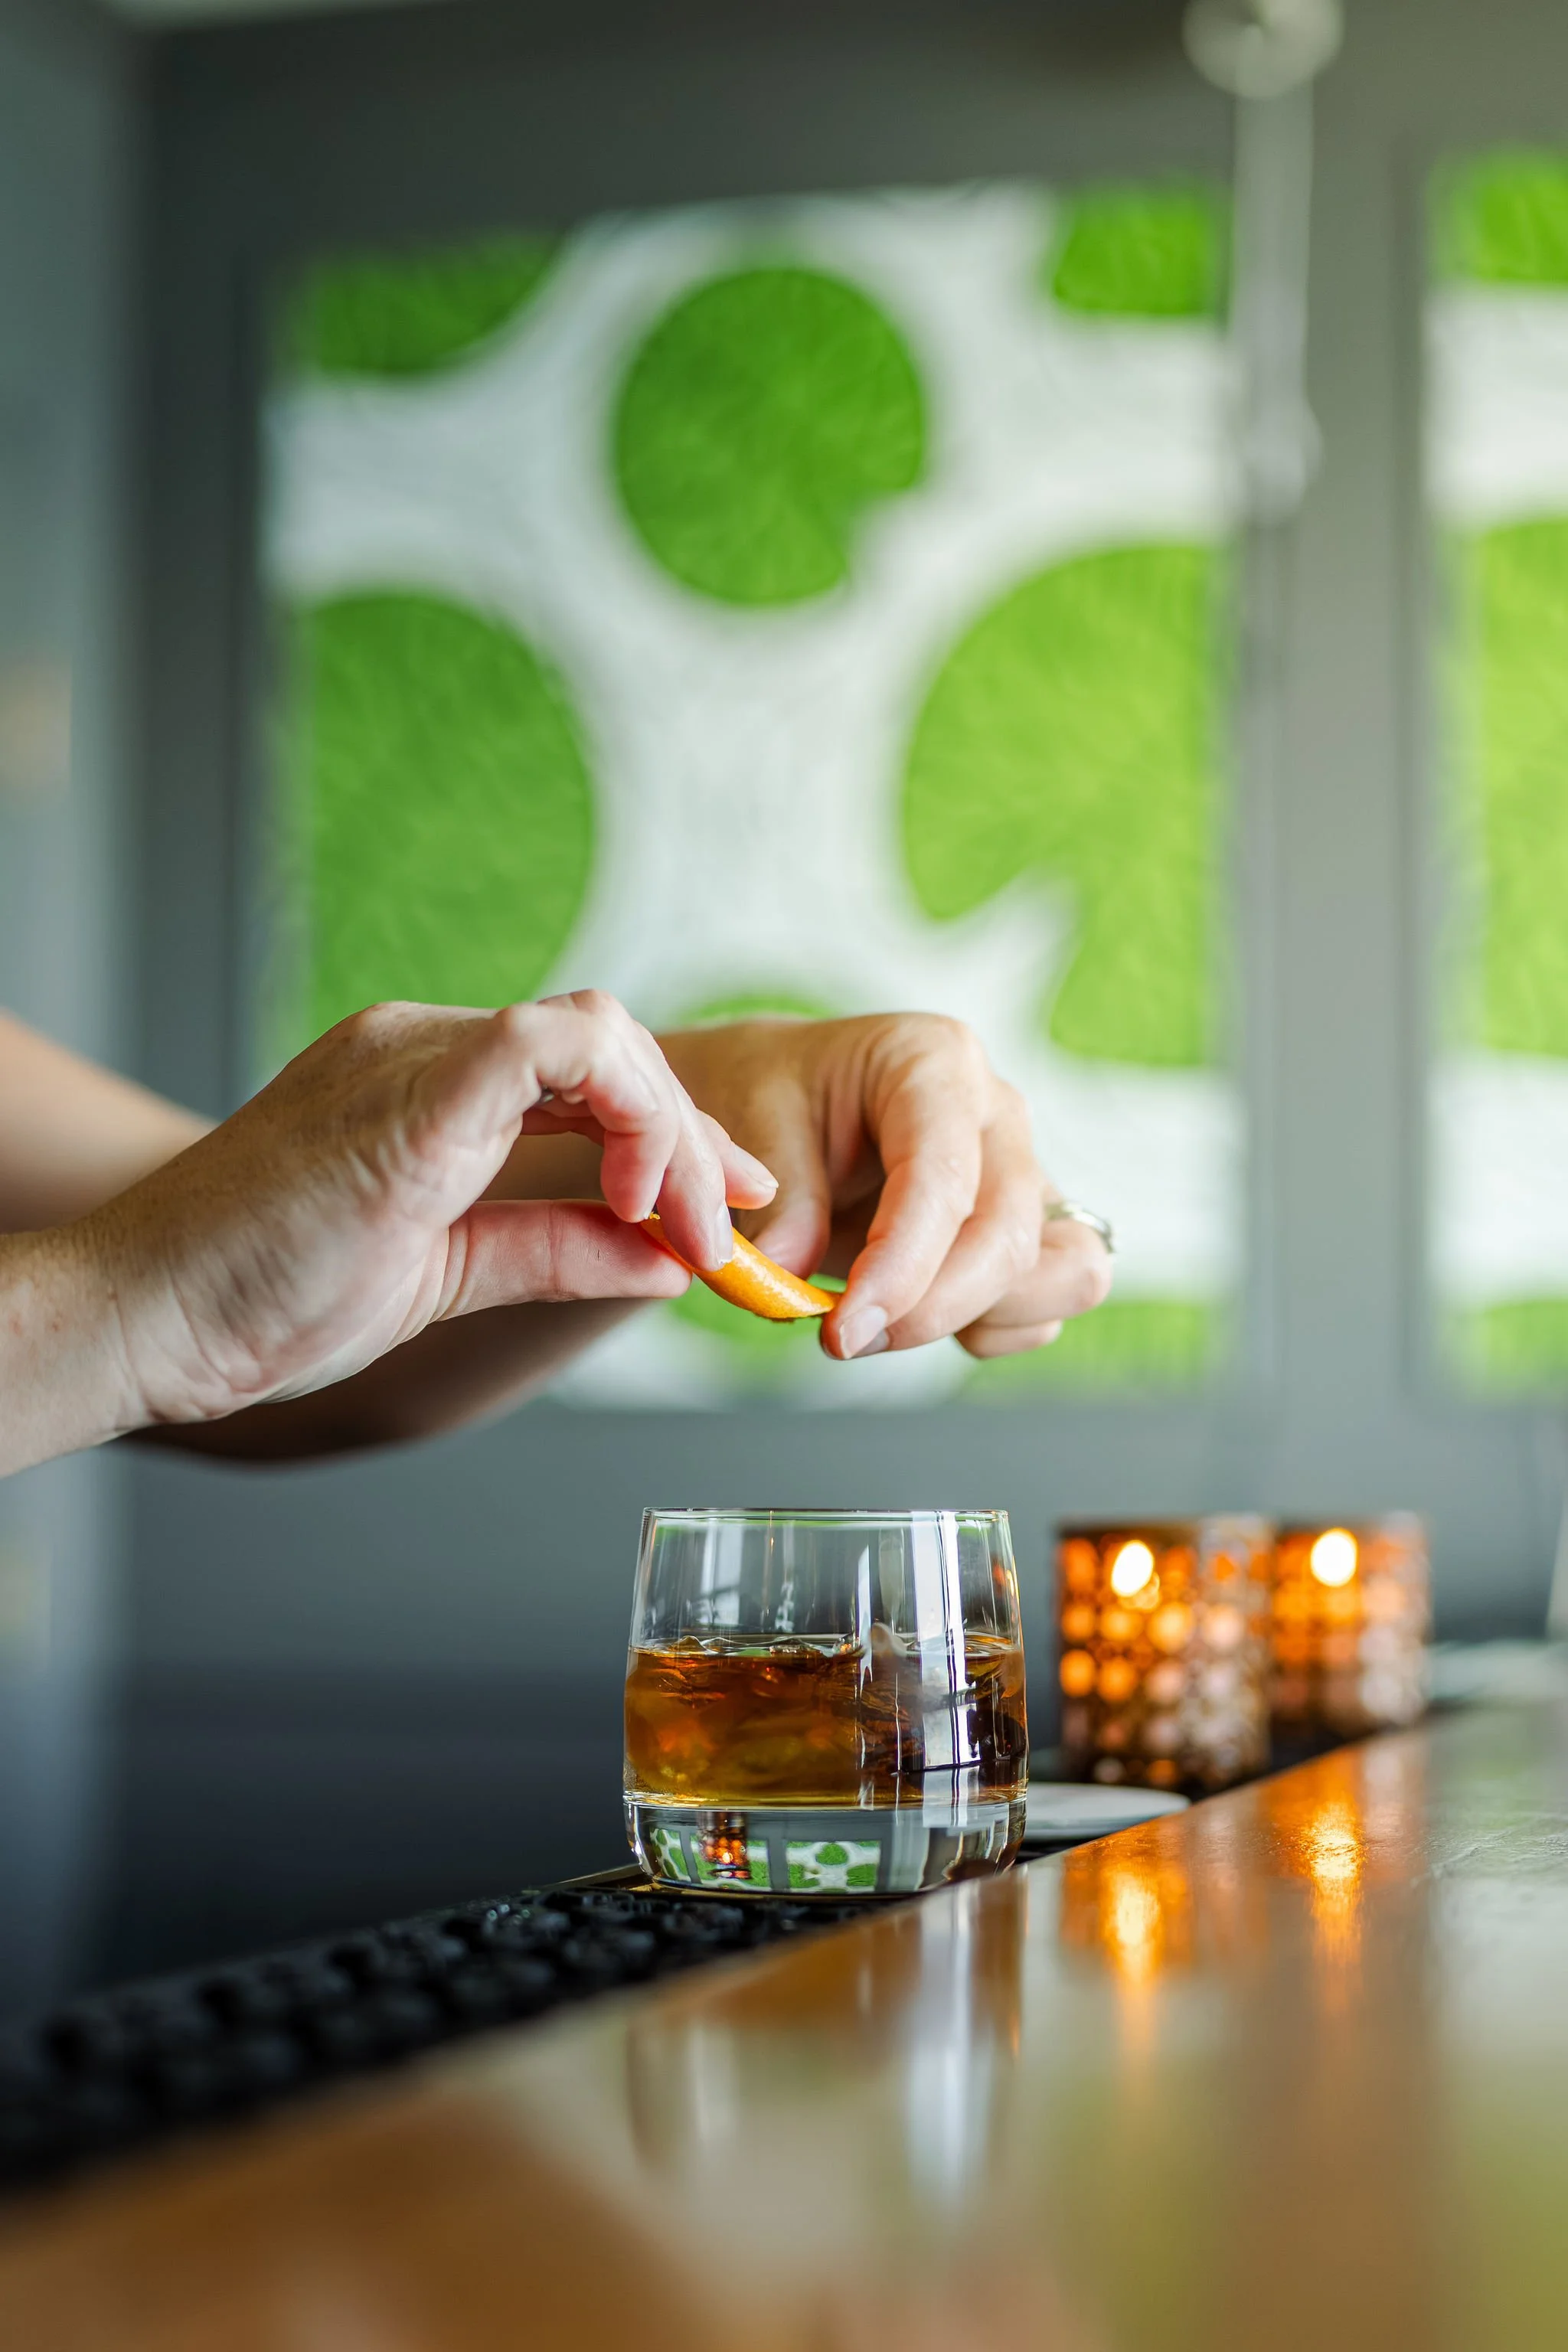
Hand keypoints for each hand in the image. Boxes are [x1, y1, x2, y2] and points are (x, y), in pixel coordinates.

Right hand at [89, 993, 773, 1425]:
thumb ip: (557, 1251)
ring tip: (697, 1226)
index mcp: (426, 1085)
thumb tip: (667, 1261)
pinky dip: (629, 1112)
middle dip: (694, 1136)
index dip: (674, 1137)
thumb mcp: (448, 1274)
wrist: (151, 1316)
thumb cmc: (268, 1299)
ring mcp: (412, 1054)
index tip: (727, 1211)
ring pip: (598, 1033)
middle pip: (608, 1048)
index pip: (585, 1074)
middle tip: (737, 1227)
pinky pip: (555, 1045)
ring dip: (674, 1131)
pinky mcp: (412, 1084)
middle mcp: (421, 1047)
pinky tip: (641, 1196)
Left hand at [660, 1014, 1110, 1361]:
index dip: (902, 1267)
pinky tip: (915, 1309)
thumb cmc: (770, 1098)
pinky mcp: (1031, 1229)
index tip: (843, 1331)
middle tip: (847, 1338)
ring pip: (1066, 1271)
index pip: (944, 1177)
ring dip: (979, 1318)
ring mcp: (1025, 1173)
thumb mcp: (748, 1122)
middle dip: (936, 1308)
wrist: (781, 1104)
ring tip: (888, 1317)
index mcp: (934, 1061)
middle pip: (1012, 1235)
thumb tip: (785, 1278)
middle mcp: (997, 1113)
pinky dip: (990, 1329)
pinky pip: (1049, 1306)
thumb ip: (780, 1203)